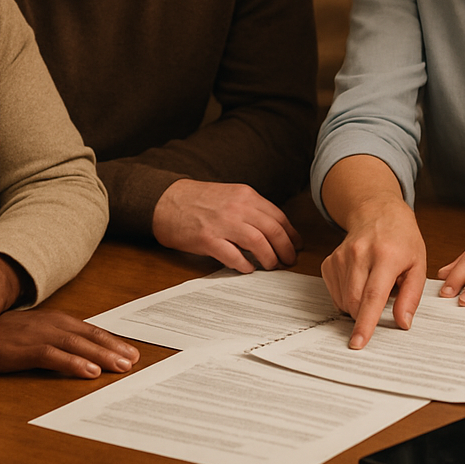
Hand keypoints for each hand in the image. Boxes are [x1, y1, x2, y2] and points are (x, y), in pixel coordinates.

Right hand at [0, 310, 139, 377]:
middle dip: (114, 349)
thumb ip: (57, 340)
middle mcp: (53, 325)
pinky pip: (55, 357)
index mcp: (57, 321)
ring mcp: (40, 336)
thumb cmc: (2, 335)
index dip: (112, 341)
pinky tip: (89, 372)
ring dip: (101, 356)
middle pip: (90, 337)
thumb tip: (81, 354)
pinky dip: (74, 364)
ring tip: (120, 367)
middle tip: (134, 361)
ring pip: (78, 346)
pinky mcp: (25, 350)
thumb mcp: (35, 334)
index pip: (91, 331)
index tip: (131, 351)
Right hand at [152, 179, 302, 272]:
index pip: (278, 216)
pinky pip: (233, 255)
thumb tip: (274, 231)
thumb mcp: (231, 195)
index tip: (297, 245)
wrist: (167, 200)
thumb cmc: (200, 200)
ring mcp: (222, 222)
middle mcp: (237, 207)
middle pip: (272, 230)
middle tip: (289, 261)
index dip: (291, 234)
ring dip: (269, 258)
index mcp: (246, 195)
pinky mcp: (207, 238)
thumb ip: (251, 209)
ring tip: (272, 266)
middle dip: (286, 249)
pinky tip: (248, 269)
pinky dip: (245, 264)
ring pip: (258, 242)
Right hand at [321, 194, 425, 349]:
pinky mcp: (330, 261)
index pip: (373, 295)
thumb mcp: (418, 265)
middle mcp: (360, 254)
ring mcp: (342, 256)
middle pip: (355, 301)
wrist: (377, 212)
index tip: (358, 342)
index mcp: (386, 255)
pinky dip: (348, 297)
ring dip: (359, 305)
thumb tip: (403, 323)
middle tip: (382, 303)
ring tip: (374, 284)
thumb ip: (411, 296)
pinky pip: (335, 293)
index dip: (366, 322)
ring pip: (344, 300)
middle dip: (366, 316)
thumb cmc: (401, 239)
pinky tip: (360, 281)